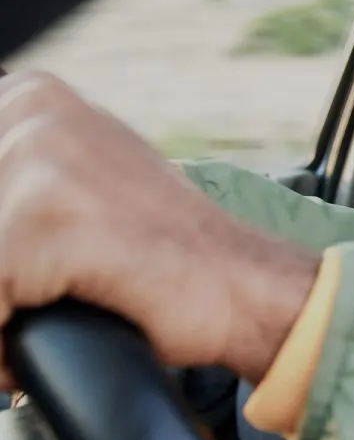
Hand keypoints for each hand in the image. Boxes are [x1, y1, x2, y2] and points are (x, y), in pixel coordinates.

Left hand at [0, 72, 319, 389]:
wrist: (242, 284)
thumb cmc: (165, 250)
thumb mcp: (84, 179)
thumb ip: (24, 174)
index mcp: (32, 97)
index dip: (4, 239)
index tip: (35, 260)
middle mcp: (33, 112)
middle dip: (0, 275)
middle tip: (44, 294)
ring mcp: (41, 159)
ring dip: (0, 308)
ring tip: (53, 312)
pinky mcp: (47, 216)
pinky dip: (4, 341)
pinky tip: (58, 325)